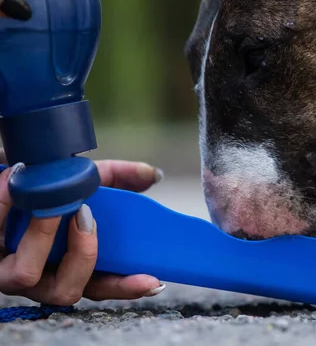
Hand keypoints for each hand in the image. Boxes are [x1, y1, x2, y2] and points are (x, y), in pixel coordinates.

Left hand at [0, 153, 165, 305]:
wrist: (4, 173)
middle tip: (86, 216)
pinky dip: (5, 200)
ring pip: (27, 274)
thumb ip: (117, 178)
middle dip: (83, 255)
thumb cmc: (39, 183)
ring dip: (43, 232)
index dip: (126, 286)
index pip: (101, 285)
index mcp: (66, 264)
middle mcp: (38, 275)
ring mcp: (7, 269)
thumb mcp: (80, 179)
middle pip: (68, 290)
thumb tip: (153, 175)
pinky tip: (16, 175)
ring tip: (49, 197)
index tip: (153, 280)